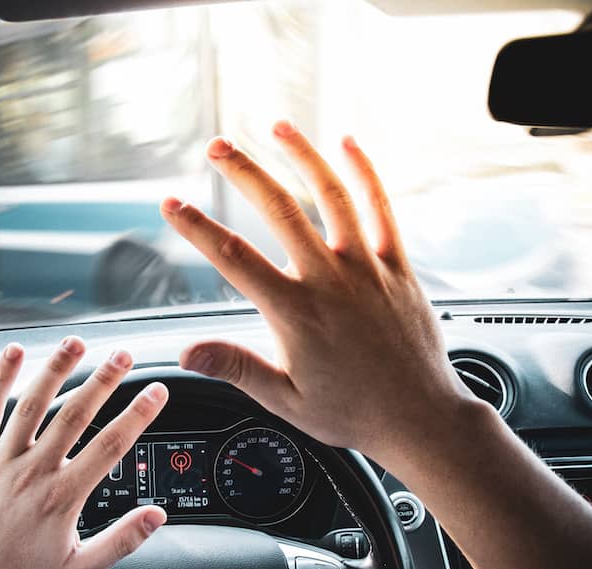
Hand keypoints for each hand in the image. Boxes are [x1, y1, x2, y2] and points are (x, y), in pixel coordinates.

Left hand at [0, 338, 167, 568]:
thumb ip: (121, 540)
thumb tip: (156, 517)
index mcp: (62, 498)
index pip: (110, 445)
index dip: (138, 414)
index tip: (155, 391)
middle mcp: (32, 473)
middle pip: (75, 415)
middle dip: (103, 380)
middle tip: (123, 355)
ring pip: (32, 404)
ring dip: (56, 369)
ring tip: (76, 343)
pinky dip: (0, 380)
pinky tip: (13, 354)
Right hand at [161, 121, 485, 464]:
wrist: (420, 418)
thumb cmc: (353, 412)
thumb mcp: (284, 399)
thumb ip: (235, 367)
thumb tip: (187, 352)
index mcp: (295, 313)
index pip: (234, 258)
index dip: (197, 228)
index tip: (171, 204)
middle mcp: (330, 281)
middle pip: (280, 211)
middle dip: (244, 173)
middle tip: (218, 146)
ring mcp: (367, 268)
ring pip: (331, 197)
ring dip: (302, 157)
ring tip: (277, 127)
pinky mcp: (397, 267)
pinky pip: (381, 209)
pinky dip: (365, 173)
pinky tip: (348, 144)